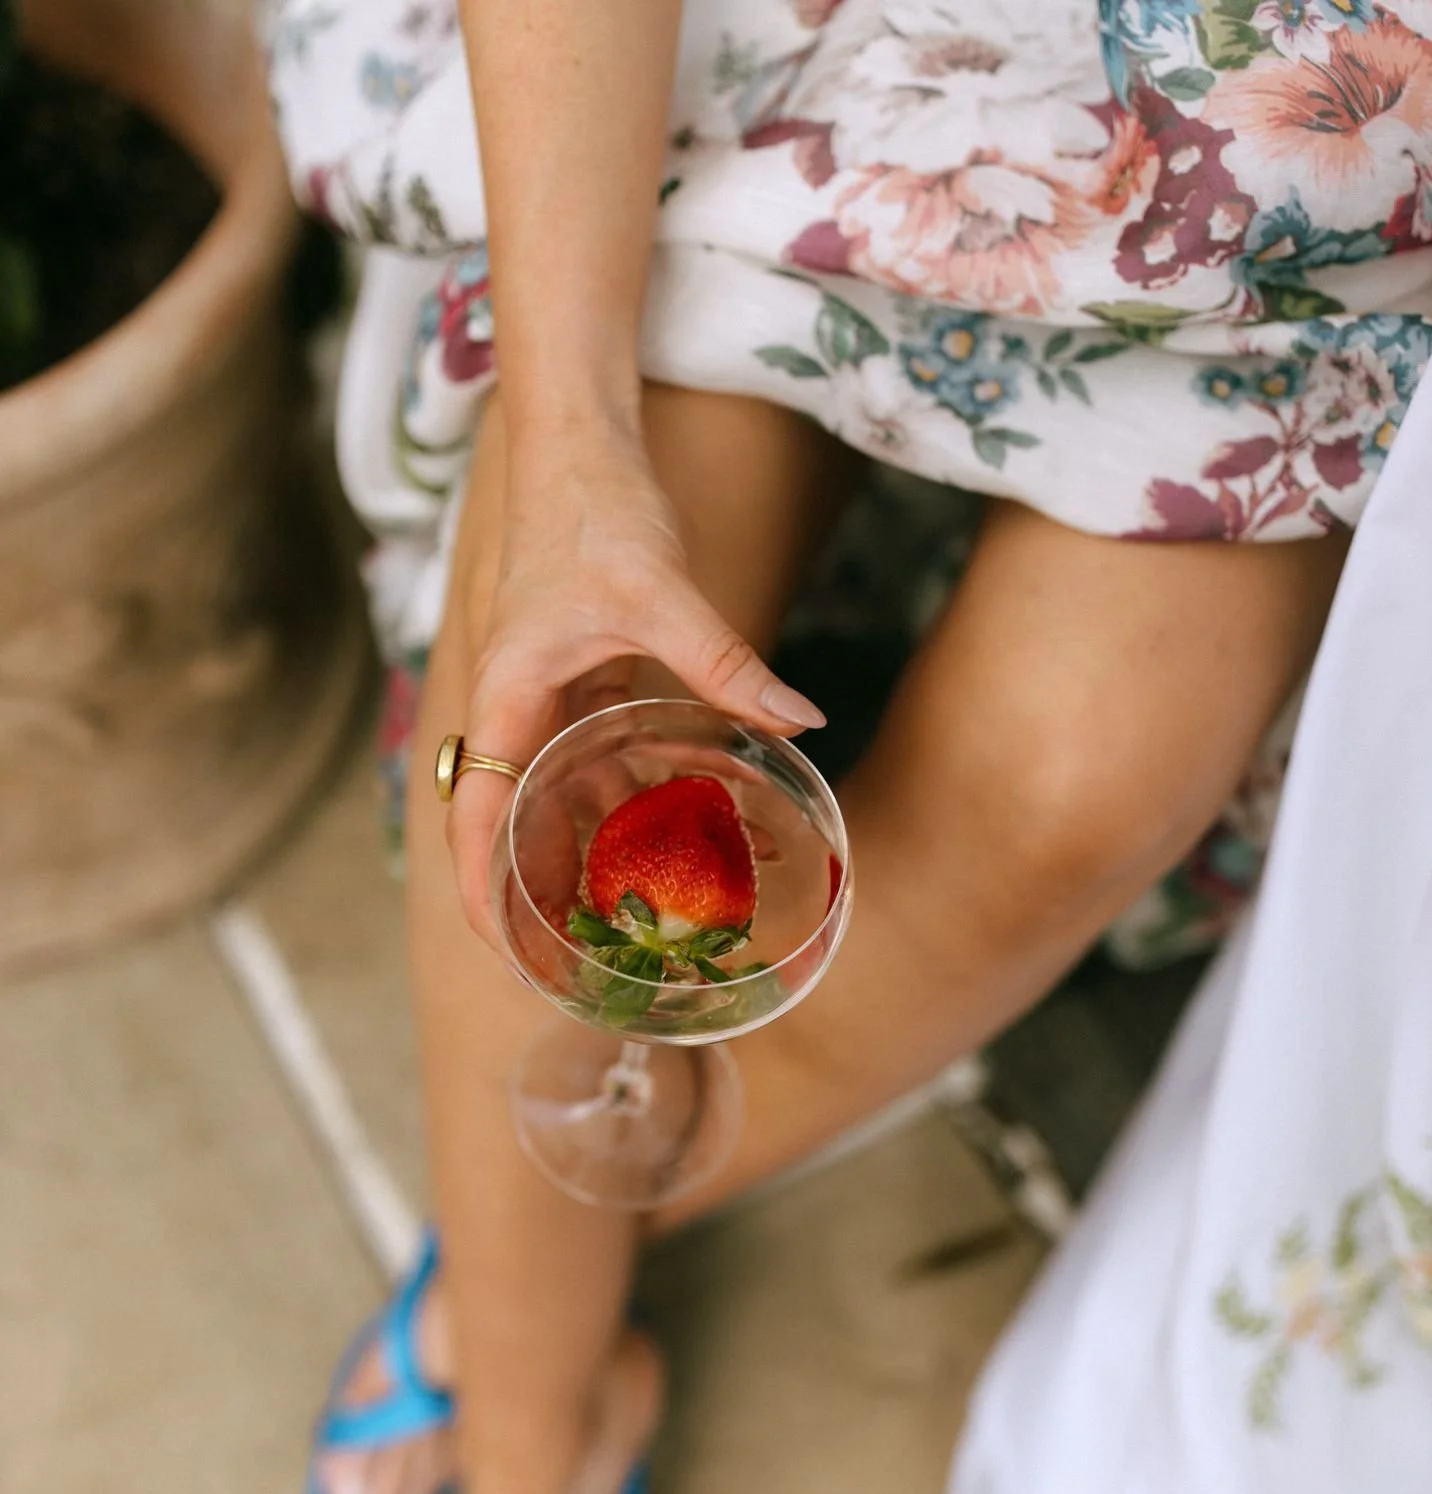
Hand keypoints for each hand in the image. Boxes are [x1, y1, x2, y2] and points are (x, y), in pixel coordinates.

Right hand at [445, 424, 825, 946]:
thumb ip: (724, 661)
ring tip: (633, 912)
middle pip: (511, 818)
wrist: (579, 444)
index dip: (481, 886)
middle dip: (536, 888)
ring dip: (588, 846)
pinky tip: (668, 824)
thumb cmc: (593, 510)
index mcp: (508, 694)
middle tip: (579, 957)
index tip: (502, 948)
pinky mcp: (579, 678)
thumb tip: (798, 718)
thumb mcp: (660, 593)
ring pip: (556, 790)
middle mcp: (517, 705)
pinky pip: (592, 754)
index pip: (478, 813)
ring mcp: (546, 695)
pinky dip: (622, 793)